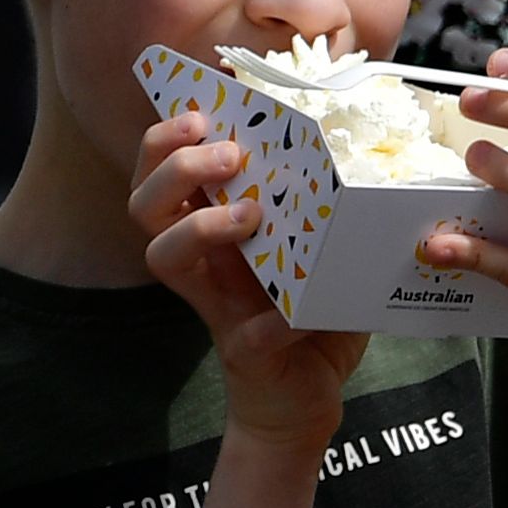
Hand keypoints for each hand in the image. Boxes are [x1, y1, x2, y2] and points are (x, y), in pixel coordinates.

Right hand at [132, 110, 367, 448]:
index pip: (161, 171)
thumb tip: (362, 141)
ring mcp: (216, 305)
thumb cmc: (311, 311)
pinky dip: (275, 320)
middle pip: (144, 203)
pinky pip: (247, 333)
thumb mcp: (319, 245)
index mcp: (214, 227)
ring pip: (162, 255)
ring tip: (246, 214)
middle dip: (175, 167)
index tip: (199, 109)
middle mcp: (202, 262)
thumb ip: (325, 201)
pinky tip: (300, 312)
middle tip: (225, 152)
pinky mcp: (244, 352)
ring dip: (199, 226)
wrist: (304, 398)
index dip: (165, 138)